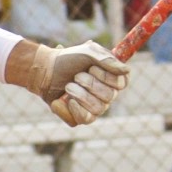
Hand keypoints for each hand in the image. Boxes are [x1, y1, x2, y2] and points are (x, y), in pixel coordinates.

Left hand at [5, 38, 129, 125]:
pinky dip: (74, 109)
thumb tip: (127, 70)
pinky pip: (85, 119)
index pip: (122, 83)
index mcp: (111, 77)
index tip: (92, 68)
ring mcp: (94, 107)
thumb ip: (108, 60)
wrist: (45, 71)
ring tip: (68, 86)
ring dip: (79, 94)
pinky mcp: (80, 117)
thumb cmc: (68, 59)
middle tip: (76, 76)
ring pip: (98, 108)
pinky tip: (66, 100)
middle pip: (109, 96)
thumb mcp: (88, 53)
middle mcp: (106, 94)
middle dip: (90, 84)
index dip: (107, 77)